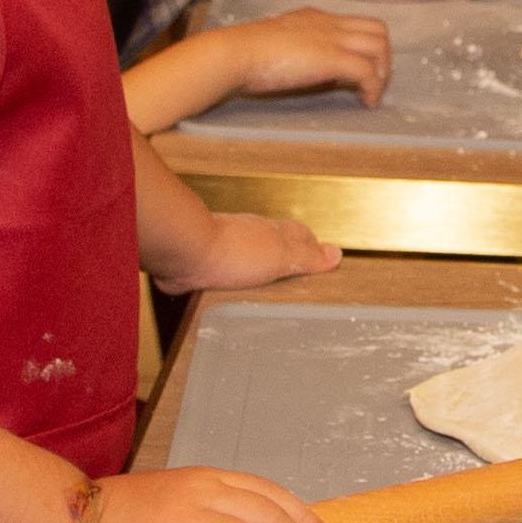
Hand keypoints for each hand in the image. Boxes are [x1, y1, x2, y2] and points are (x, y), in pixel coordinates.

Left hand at [155, 209, 341, 298]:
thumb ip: (307, 256)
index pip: (300, 235)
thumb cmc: (231, 251)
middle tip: (299, 267)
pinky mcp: (206, 263)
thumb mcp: (282, 256)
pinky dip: (236, 278)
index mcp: (273, 233)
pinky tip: (235, 289)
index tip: (322, 256)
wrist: (186, 253)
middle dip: (287, 254)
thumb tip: (336, 254)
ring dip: (260, 266)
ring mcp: (227, 248)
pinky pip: (227, 271)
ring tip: (270, 281)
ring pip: (251, 255)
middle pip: (276, 243)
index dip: (312, 245)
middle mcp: (251, 237)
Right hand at [205, 6, 392, 104]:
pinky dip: (373, 89)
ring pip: (380, 46)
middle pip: (378, 30)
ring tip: (371, 94)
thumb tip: (312, 69)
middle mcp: (329, 23)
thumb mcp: (279, 44)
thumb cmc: (245, 54)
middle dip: (383, 57)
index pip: (356, 24)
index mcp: (314, 18)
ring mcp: (332, 39)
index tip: (357, 71)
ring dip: (382, 73)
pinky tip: (366, 103)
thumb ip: (298, 50)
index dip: (364, 46)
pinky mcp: (332, 58)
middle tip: (373, 82)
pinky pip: (368, 72)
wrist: (236, 53)